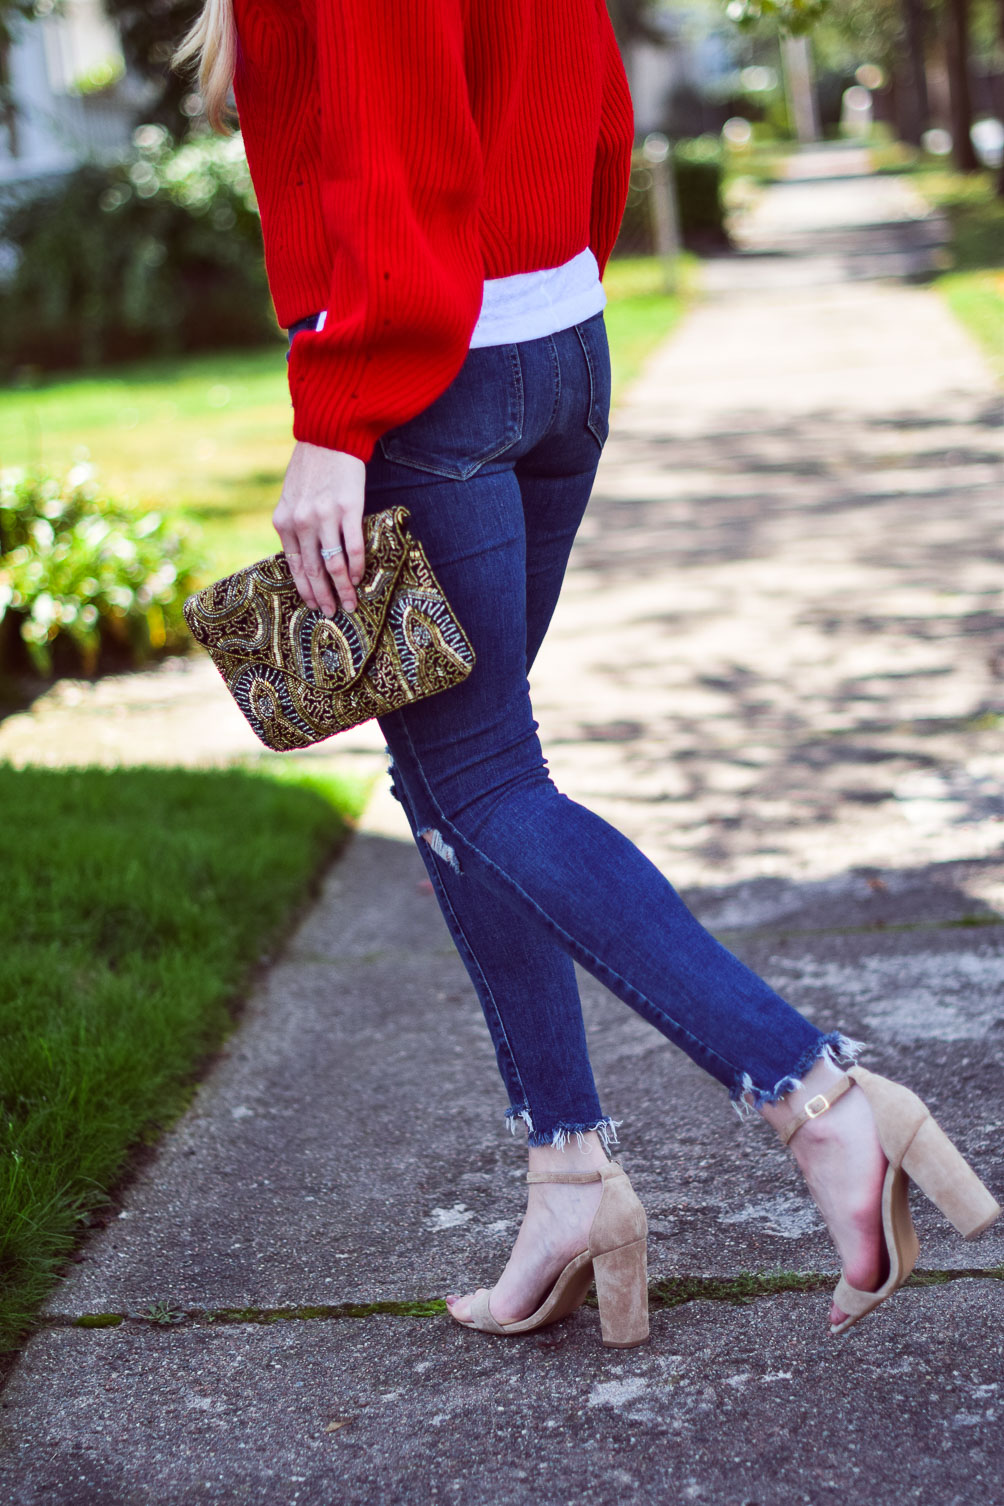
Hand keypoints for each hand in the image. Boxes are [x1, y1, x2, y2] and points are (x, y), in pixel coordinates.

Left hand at [273, 440, 366, 614]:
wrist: (329, 436)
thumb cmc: (311, 468)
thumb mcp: (291, 497)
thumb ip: (294, 525)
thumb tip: (304, 556)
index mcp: (284, 521)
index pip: (295, 565)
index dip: (305, 589)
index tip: (314, 606)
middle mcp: (302, 522)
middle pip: (314, 570)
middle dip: (323, 596)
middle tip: (332, 613)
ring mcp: (325, 517)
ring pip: (334, 564)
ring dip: (343, 588)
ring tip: (350, 603)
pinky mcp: (349, 509)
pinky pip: (354, 547)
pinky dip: (357, 566)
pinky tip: (360, 577)